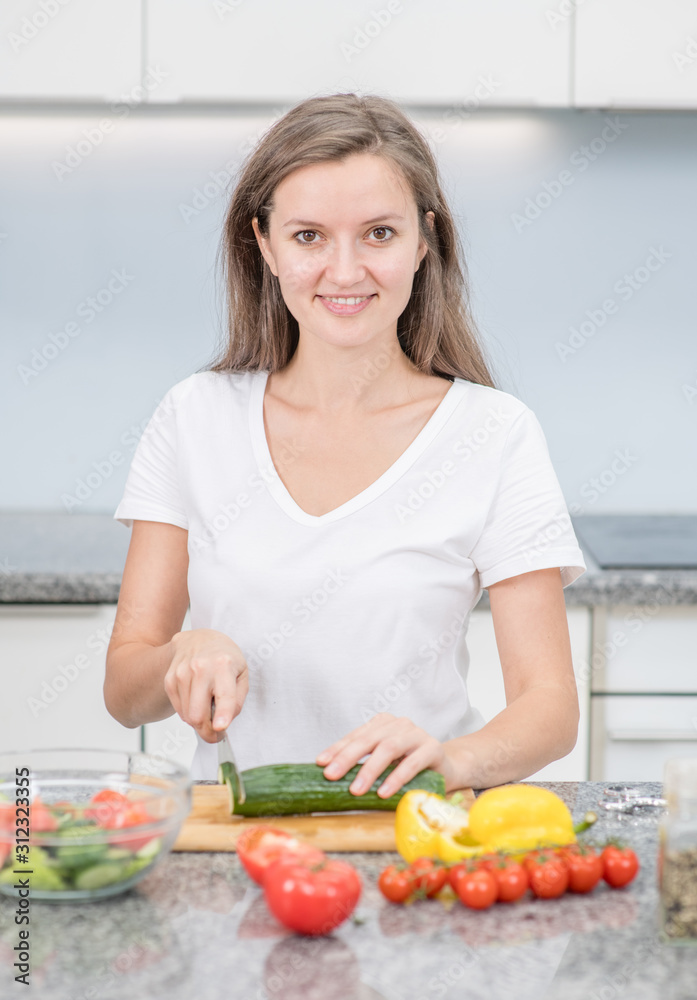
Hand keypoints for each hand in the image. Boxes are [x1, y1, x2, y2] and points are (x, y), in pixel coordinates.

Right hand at [163, 629, 248, 743]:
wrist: (199, 639)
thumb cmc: (224, 658)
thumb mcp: (242, 674)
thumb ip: (237, 701)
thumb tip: (223, 724)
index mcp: (224, 665)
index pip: (224, 694)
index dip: (222, 714)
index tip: (220, 728)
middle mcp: (201, 668)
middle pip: (198, 714)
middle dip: (207, 732)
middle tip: (216, 733)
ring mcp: (182, 673)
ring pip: (187, 716)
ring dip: (198, 721)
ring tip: (208, 707)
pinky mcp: (170, 680)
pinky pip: (179, 710)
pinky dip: (188, 712)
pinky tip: (196, 700)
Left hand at [314, 713, 458, 798]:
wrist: (446, 770)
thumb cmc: (408, 768)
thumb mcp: (383, 764)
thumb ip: (363, 764)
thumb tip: (329, 775)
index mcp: (383, 724)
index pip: (355, 736)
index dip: (337, 749)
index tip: (320, 763)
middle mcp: (399, 724)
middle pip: (369, 740)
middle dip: (347, 758)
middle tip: (331, 776)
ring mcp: (417, 734)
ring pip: (388, 748)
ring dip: (370, 770)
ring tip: (356, 790)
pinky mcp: (433, 748)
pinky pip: (411, 763)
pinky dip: (395, 778)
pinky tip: (383, 792)